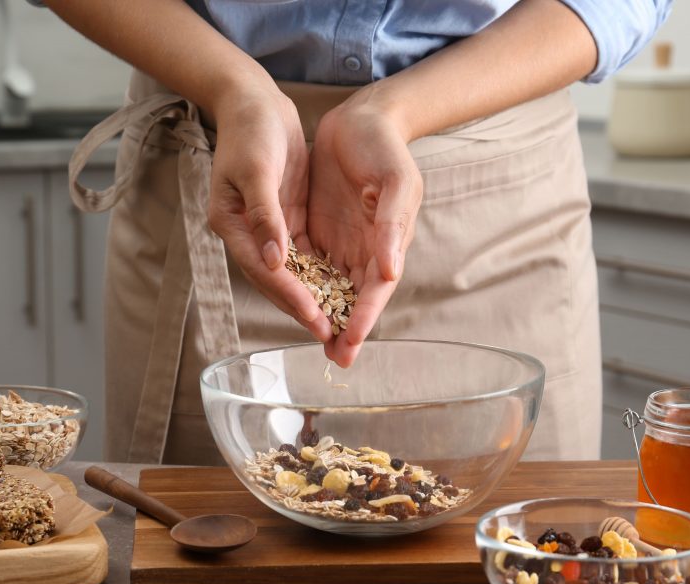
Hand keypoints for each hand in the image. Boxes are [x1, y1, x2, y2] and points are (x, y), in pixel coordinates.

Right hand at [208, 87, 331, 342]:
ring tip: (338, 326)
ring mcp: (267, 229)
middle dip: (304, 309)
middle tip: (331, 337)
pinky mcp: (286, 219)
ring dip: (314, 299)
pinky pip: (304, 255)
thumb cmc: (251, 132)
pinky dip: (319, 275)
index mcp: (231, 225)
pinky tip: (341, 292)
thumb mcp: (257, 170)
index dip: (291, 296)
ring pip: (293, 274)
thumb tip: (276, 259)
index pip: (265, 271)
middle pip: (278, 282)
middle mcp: (247, 234)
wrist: (255, 104)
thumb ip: (265, 216)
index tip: (315, 317)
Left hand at [307, 96, 422, 366]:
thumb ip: (392, 226)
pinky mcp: (321, 232)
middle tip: (335, 358)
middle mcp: (367, 250)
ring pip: (331, 289)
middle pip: (354, 299)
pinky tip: (293, 304)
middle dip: (345, 329)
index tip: (349, 342)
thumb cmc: (384, 148)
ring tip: (315, 341)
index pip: (375, 291)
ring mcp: (343, 243)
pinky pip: (311, 267)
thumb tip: (389, 273)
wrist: (360, 119)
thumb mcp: (396, 181)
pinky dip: (305, 288)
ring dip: (323, 315)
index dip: (363, 318)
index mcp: (389, 243)